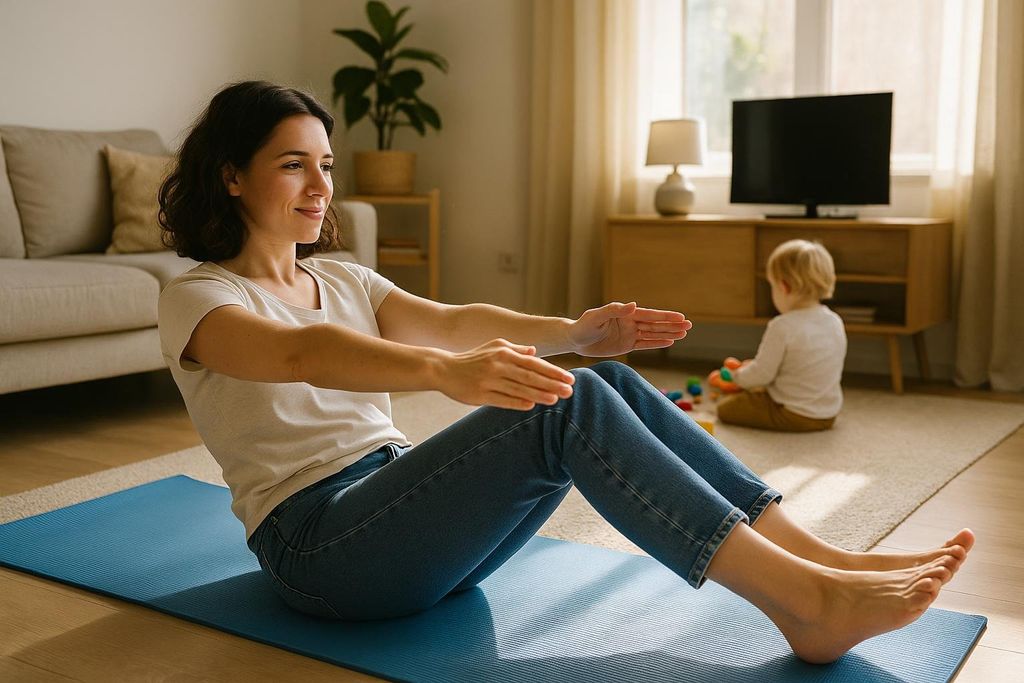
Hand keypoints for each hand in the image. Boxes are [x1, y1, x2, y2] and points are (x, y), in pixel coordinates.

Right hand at [438, 338, 574, 410]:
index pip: (534, 363)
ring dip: (538, 394)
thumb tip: (534, 352)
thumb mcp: (494, 347)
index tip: (569, 378)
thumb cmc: (473, 358)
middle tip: (569, 391)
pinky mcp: (479, 394)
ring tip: (555, 400)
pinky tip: (531, 406)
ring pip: (518, 388)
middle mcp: (498, 365)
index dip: (553, 371)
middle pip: (530, 376)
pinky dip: (517, 402)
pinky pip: (502, 399)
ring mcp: (488, 380)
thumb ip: (515, 349)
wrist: (444, 368)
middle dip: (551, 384)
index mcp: (504, 352)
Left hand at [567, 301, 691, 356]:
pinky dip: (657, 343)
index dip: (665, 316)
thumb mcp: (596, 317)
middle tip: (689, 325)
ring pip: (653, 334)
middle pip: (655, 324)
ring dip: (668, 334)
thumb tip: (634, 305)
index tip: (680, 317)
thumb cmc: (583, 326)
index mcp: (625, 314)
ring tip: (684, 333)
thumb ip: (613, 310)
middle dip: (672, 325)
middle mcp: (630, 322)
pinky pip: (644, 345)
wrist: (575, 339)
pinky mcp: (626, 345)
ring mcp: (629, 334)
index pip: (649, 315)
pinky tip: (670, 342)